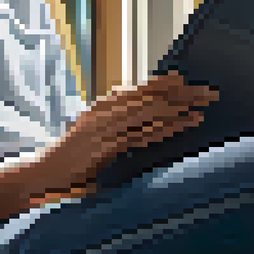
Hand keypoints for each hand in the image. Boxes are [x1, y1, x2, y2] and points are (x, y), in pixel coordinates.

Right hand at [32, 71, 217, 194]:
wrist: (45, 173)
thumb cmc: (74, 156)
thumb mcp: (95, 132)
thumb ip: (118, 121)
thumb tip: (142, 112)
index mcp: (104, 106)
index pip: (140, 89)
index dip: (164, 83)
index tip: (186, 79)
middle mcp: (105, 111)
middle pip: (150, 98)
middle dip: (181, 95)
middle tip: (209, 93)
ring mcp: (105, 128)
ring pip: (148, 114)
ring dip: (178, 110)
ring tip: (203, 108)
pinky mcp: (105, 147)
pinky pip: (140, 135)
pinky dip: (163, 129)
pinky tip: (182, 126)